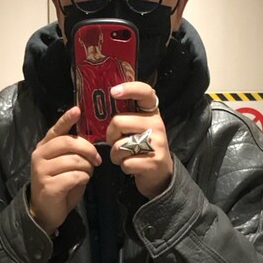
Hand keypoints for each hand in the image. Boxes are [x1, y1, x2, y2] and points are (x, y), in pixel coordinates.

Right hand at [29, 106, 100, 234]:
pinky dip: (83, 179)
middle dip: (88, 150)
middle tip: (97, 159)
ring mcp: (42, 170)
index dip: (67, 119)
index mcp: (44, 147)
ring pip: (74, 160)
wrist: (45, 211)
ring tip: (87, 174)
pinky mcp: (48, 185)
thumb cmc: (59, 184)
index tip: (78, 110)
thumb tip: (90, 142)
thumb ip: (72, 151)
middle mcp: (40, 155)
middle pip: (69, 143)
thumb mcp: (65, 164)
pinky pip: (74, 176)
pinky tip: (81, 182)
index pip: (56, 129)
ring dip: (87, 168)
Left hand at [107, 81, 171, 196]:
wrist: (160, 174)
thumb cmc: (143, 147)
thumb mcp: (140, 127)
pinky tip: (131, 165)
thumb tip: (102, 105)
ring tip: (124, 156)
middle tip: (115, 141)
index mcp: (152, 113)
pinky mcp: (154, 162)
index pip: (145, 92)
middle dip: (110, 135)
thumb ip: (127, 115)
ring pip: (119, 145)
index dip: (129, 88)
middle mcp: (157, 125)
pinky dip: (123, 166)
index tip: (113, 92)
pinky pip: (125, 163)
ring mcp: (157, 144)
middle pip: (119, 122)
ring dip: (115, 154)